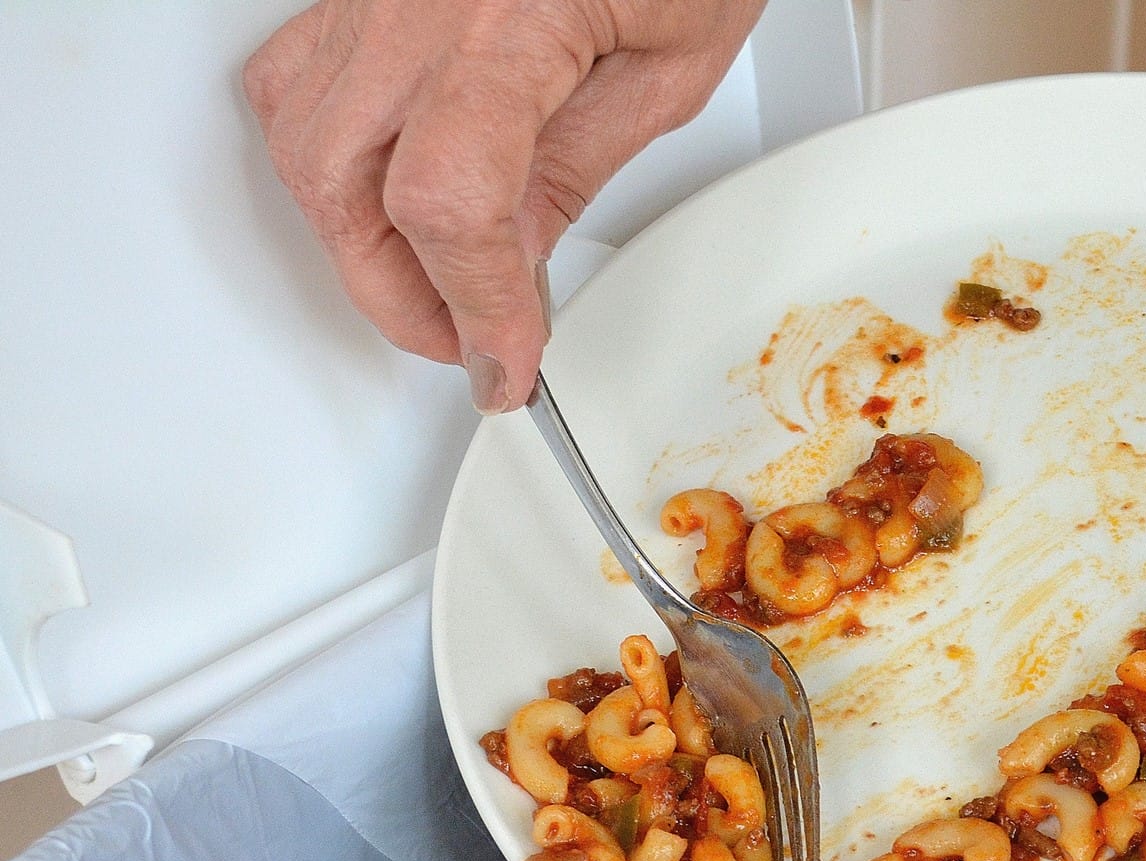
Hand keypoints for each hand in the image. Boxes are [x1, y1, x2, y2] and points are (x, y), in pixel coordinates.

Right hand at [244, 0, 766, 410]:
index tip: (504, 361)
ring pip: (298, 139)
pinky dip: (327, 160)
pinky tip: (386, 196)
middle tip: (473, 340)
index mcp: (509, 17)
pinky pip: (295, 78)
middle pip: (342, 187)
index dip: (470, 306)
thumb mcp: (671, 68)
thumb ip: (575, 171)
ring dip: (356, 239)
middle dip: (403, 295)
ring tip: (437, 282)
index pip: (448, 204)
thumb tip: (510, 265)